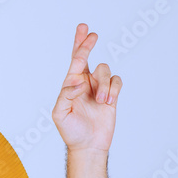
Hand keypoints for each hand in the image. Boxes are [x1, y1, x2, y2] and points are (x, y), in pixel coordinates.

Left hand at [51, 23, 121, 152]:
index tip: (85, 33)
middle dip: (87, 43)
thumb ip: (66, 94)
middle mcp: (84, 82)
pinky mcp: (111, 95)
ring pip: (105, 71)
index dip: (79, 45)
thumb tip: (79, 81)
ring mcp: (98, 88)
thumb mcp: (60, 113)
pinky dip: (114, 89)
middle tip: (91, 34)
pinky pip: (117, 82)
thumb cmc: (71, 130)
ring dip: (104, 84)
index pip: (75, 60)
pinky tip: (109, 101)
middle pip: (86, 57)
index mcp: (71, 84)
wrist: (87, 145)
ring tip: (101, 101)